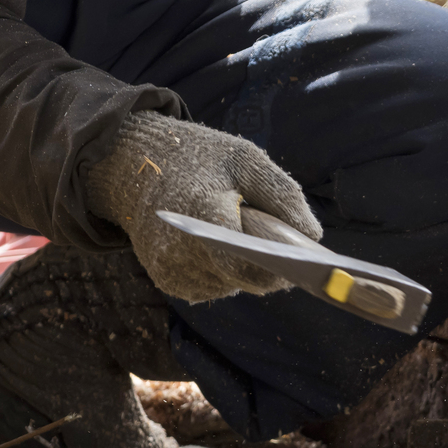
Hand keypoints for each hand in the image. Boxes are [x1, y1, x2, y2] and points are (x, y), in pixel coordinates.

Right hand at [84, 111, 320, 302]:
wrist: (135, 164)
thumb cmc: (199, 159)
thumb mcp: (245, 159)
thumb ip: (283, 194)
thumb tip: (312, 234)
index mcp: (202, 212)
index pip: (244, 264)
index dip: (276, 269)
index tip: (298, 264)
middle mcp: (180, 248)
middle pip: (241, 279)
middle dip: (265, 268)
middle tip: (276, 247)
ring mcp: (169, 267)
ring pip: (228, 286)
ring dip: (242, 269)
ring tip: (239, 236)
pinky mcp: (165, 278)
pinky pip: (210, 288)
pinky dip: (222, 273)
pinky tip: (219, 246)